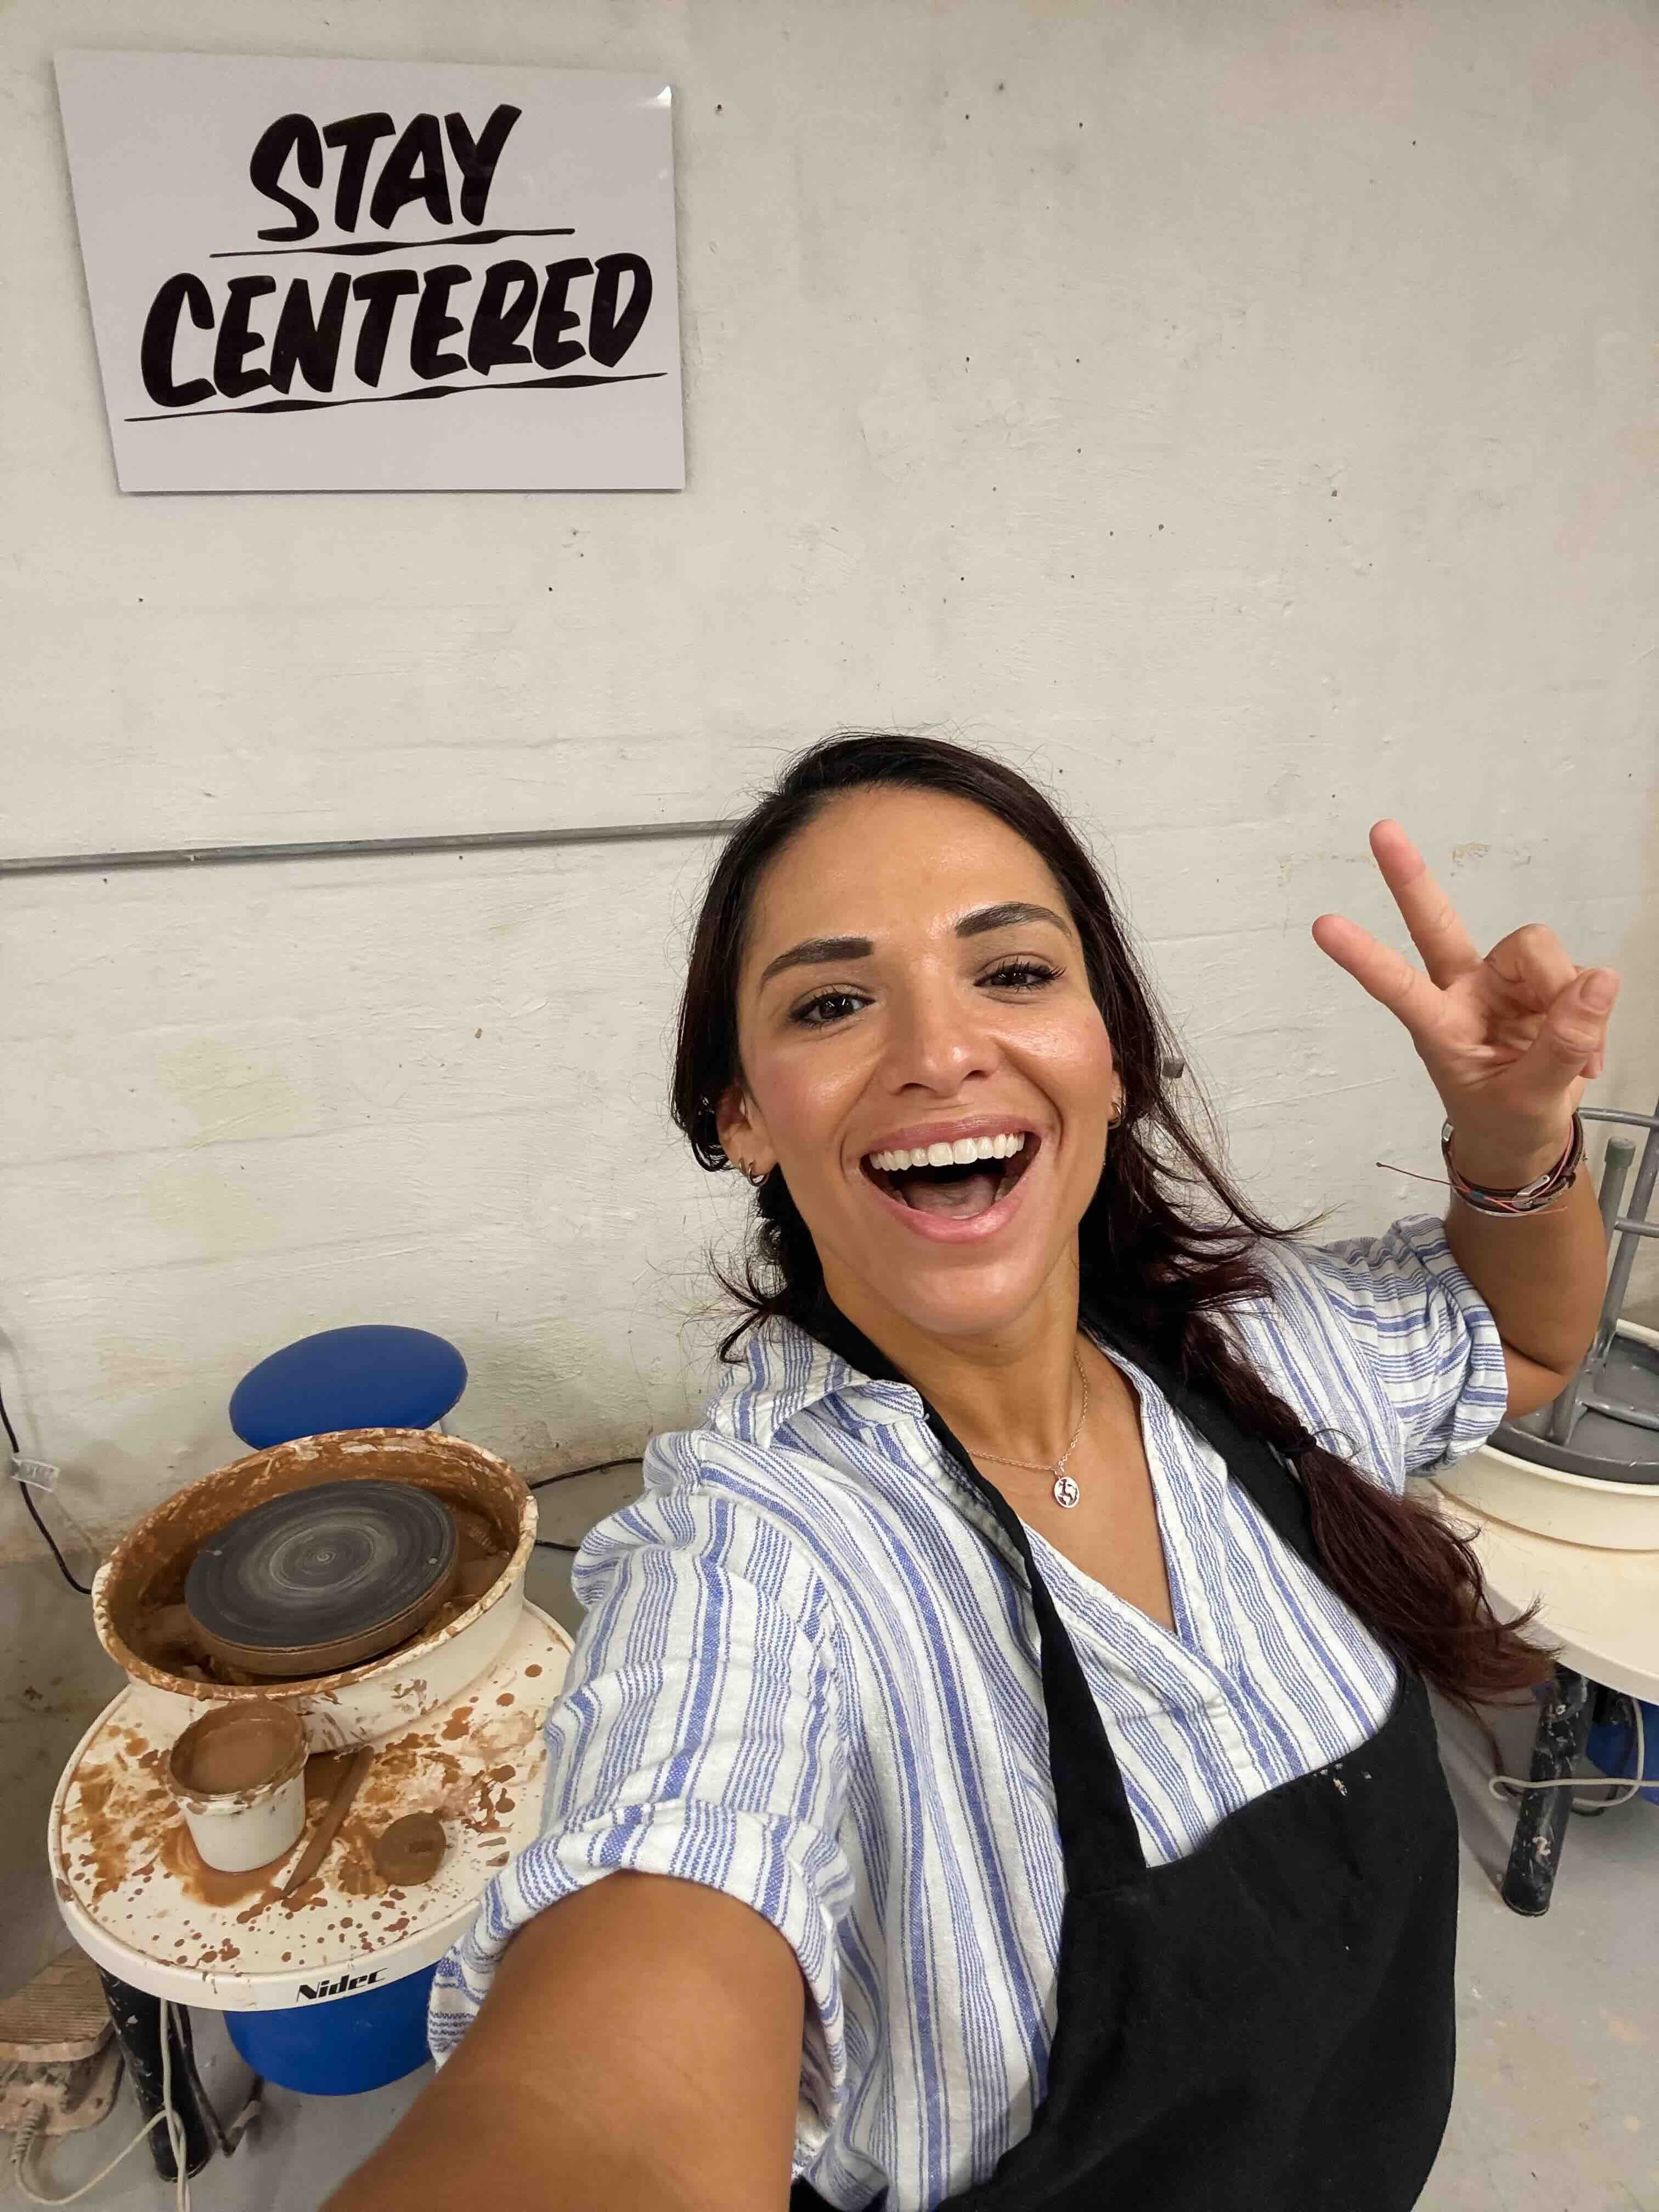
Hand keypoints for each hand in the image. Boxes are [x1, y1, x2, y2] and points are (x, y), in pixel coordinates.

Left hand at [1310, 822, 1618, 1180]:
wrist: (1524, 1140)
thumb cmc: (1505, 1121)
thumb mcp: (1528, 1100)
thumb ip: (1562, 1045)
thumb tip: (1600, 980)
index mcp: (1438, 1024)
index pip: (1397, 985)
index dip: (1364, 956)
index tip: (1322, 927)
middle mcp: (1463, 991)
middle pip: (1440, 925)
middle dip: (1409, 880)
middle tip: (1379, 830)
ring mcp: (1502, 983)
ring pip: (1537, 949)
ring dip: (1568, 995)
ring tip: (1575, 1057)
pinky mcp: (1543, 984)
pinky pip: (1579, 977)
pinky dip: (1591, 1015)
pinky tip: (1586, 1057)